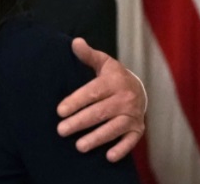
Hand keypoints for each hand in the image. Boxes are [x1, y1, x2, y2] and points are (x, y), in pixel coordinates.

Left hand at [56, 39, 145, 161]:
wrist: (139, 88)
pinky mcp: (138, 129)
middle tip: (61, 130)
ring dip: (96, 138)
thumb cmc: (113, 76)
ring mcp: (132, 115)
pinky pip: (131, 141)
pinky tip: (108, 157)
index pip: (92, 93)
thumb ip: (87, 55)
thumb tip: (74, 42)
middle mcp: (125, 99)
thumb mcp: (102, 62)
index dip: (76, 102)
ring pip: (113, 128)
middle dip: (80, 122)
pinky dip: (121, 149)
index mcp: (114, 82)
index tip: (60, 111)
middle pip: (100, 112)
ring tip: (78, 146)